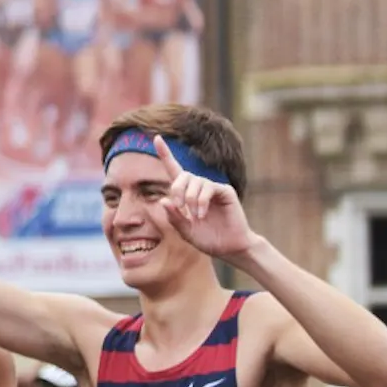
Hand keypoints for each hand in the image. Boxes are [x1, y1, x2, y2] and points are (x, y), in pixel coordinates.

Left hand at [155, 136, 256, 258]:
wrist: (229, 248)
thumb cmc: (207, 239)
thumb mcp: (185, 231)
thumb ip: (173, 217)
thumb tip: (163, 200)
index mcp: (187, 194)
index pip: (174, 169)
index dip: (165, 153)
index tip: (156, 138)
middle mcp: (199, 187)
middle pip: (182, 175)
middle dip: (176, 189)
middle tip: (179, 206)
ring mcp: (213, 188)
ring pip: (195, 181)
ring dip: (191, 199)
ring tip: (195, 217)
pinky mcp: (225, 191)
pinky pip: (208, 187)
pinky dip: (201, 201)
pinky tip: (201, 214)